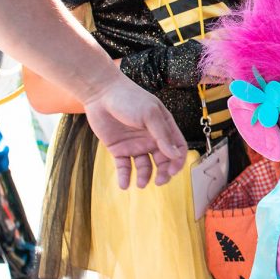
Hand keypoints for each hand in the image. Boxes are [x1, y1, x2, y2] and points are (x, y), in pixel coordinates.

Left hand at [83, 73, 186, 188]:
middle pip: (163, 160)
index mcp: (163, 127)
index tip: (172, 171)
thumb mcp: (150, 114)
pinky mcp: (119, 149)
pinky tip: (124, 185)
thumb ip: (163, 135)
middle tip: (159, 181)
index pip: (177, 148)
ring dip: (145, 177)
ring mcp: (135, 144)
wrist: (101, 93)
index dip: (178, 161)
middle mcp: (151, 138)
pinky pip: (124, 167)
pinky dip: (125, 177)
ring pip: (145, 167)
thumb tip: (176, 155)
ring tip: (140, 184)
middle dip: (163, 173)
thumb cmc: (129, 98)